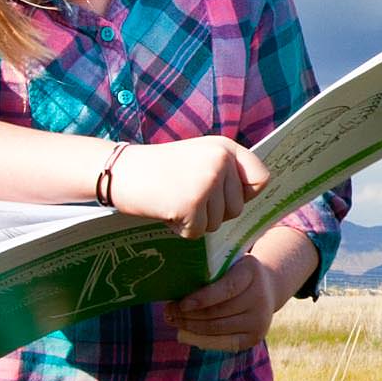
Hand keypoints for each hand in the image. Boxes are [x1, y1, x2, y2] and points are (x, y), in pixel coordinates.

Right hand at [109, 136, 267, 234]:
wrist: (120, 171)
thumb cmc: (159, 169)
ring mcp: (206, 182)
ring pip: (217, 223)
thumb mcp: (199, 157)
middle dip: (213, 212)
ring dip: (195, 221)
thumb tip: (255, 195)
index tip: (225, 196)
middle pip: (237, 208)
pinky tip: (166, 211)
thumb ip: (226, 171)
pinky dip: (180, 230)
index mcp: (224, 147)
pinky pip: (197, 233)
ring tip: (174, 200)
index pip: (261, 178)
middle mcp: (219, 161)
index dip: (246, 194)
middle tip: (186, 196)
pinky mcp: (190, 204)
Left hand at [172, 253, 282, 350]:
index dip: (202, 298)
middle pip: (218, 312)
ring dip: (190, 327)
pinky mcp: (254, 338)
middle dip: (188, 314)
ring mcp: (260, 320)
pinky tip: (187, 332)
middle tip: (168, 311)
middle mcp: (260, 298)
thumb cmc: (236, 273)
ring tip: (174, 321)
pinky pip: (222, 343)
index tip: (181, 304)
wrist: (267, 288)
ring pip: (217, 329)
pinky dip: (201, 338)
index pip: (227, 289)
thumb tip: (175, 290)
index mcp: (251, 272)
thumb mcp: (228, 264)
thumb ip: (209, 273)